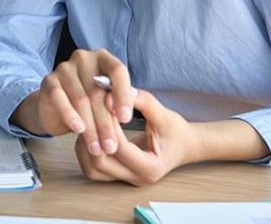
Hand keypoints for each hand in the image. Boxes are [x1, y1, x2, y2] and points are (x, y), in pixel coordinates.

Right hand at [36, 49, 134, 155]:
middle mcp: (83, 58)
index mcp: (103, 58)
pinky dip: (69, 115)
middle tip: (111, 146)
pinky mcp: (49, 80)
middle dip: (106, 122)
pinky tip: (78, 129)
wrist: (56, 108)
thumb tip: (124, 114)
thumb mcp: (106, 100)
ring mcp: (64, 68)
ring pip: (80, 99)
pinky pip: (59, 98)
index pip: (117, 70)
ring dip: (90, 127)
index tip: (126, 119)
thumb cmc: (89, 103)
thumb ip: (115, 102)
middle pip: (97, 91)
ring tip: (96, 147)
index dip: (123, 95)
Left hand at [74, 88, 197, 185]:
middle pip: (100, 163)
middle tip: (92, 114)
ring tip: (90, 123)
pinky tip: (91, 132)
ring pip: (92, 169)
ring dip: (85, 146)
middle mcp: (137, 178)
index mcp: (151, 167)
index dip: (108, 124)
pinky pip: (93, 168)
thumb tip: (111, 91)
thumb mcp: (164, 114)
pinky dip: (86, 151)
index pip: (119, 148)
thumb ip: (142, 101)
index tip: (106, 105)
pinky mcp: (118, 174)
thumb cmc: (176, 131)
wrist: (185, 145)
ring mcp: (126, 179)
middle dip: (93, 136)